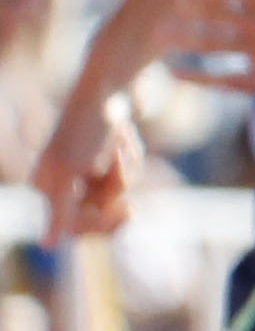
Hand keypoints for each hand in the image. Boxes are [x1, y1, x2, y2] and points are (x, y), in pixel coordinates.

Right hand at [27, 92, 138, 240]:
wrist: (112, 82)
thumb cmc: (88, 126)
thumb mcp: (70, 172)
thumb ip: (59, 211)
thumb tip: (48, 247)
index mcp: (46, 187)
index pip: (77, 229)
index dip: (104, 224)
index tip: (129, 211)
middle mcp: (63, 179)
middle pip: (101, 211)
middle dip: (117, 187)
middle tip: (116, 160)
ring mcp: (85, 166)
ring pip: (118, 190)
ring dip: (127, 167)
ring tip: (118, 141)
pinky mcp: (107, 152)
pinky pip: (126, 171)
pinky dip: (131, 155)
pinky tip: (123, 133)